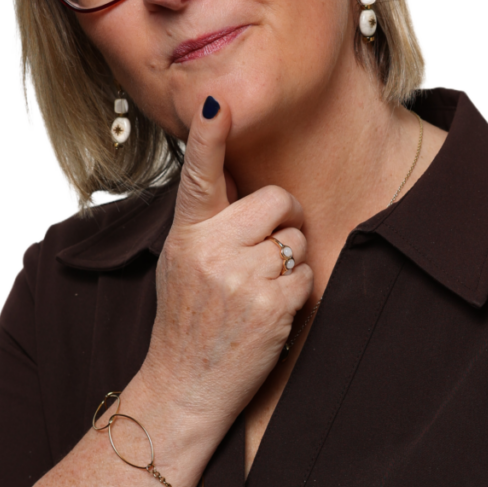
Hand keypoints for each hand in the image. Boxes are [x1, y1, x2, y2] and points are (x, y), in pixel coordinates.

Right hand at [141, 96, 313, 430]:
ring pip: (297, 240)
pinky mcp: (273, 305)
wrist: (184, 384)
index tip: (216, 103)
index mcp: (188, 233)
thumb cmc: (185, 318)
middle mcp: (213, 249)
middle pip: (277, 200)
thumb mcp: (181, 261)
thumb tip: (230, 170)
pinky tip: (268, 311)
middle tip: (264, 249)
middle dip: (283, 218)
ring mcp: (244, 277)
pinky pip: (306, 275)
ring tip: (257, 290)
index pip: (199, 175)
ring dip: (288, 261)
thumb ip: (207, 218)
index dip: (208, 136)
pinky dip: (295, 291)